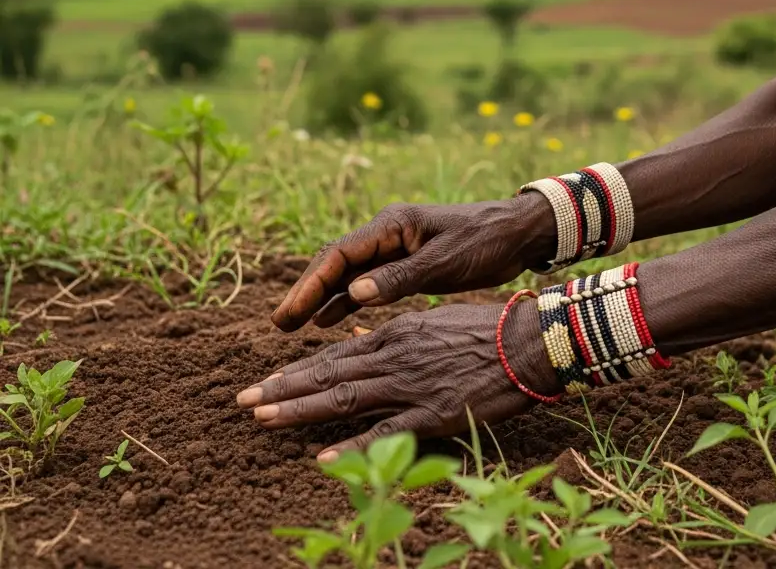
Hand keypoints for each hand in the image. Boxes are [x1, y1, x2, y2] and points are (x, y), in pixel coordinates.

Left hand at [236, 301, 560, 459]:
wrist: (528, 342)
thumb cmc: (486, 329)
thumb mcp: (433, 321)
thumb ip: (396, 334)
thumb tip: (361, 337)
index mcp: (395, 332)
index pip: (335, 353)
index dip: (297, 370)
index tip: (266, 380)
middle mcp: (394, 355)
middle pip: (327, 374)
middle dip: (282, 387)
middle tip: (243, 399)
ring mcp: (410, 385)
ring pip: (343, 398)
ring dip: (298, 409)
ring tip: (262, 416)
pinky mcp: (431, 413)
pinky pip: (383, 434)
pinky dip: (350, 446)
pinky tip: (320, 458)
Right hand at [271, 194, 555, 330]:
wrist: (517, 233)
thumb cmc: (484, 242)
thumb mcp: (444, 262)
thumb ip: (400, 278)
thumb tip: (354, 293)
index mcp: (393, 225)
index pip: (339, 254)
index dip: (310, 283)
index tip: (288, 311)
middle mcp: (387, 234)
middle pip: (336, 264)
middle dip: (307, 292)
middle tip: (278, 324)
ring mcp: (395, 248)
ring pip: (348, 275)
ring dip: (322, 298)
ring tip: (292, 327)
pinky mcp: (406, 263)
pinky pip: (367, 283)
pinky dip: (347, 301)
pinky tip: (327, 322)